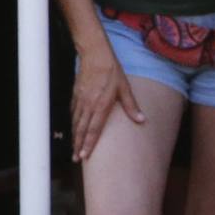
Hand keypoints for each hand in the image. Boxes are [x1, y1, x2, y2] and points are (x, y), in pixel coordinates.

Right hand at [70, 44, 142, 164]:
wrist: (95, 55)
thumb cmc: (111, 70)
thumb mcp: (125, 88)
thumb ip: (131, 106)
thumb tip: (142, 120)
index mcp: (101, 105)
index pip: (94, 129)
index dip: (89, 143)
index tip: (85, 155)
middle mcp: (89, 105)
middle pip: (82, 130)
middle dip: (78, 145)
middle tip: (76, 159)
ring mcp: (80, 101)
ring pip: (75, 123)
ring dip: (74, 137)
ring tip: (73, 149)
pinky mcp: (76, 96)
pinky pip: (73, 114)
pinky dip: (72, 124)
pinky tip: (73, 130)